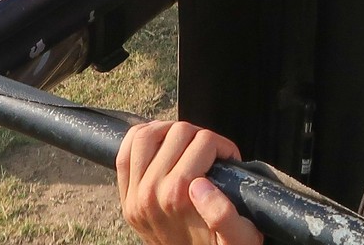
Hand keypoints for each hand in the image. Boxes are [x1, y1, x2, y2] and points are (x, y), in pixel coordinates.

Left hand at [117, 120, 259, 244]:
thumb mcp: (239, 237)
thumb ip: (224, 214)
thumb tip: (201, 183)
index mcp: (179, 197)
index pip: (203, 142)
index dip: (223, 145)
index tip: (229, 158)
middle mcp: (151, 193)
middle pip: (177, 133)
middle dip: (199, 135)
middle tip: (211, 150)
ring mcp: (134, 194)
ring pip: (145, 135)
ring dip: (168, 130)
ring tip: (185, 142)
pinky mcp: (126, 196)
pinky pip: (124, 153)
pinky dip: (140, 139)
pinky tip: (159, 142)